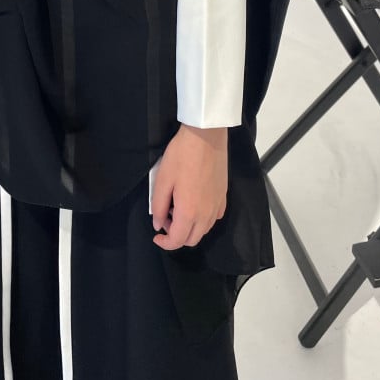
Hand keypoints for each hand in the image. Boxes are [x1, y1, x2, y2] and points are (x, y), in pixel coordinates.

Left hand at [151, 123, 227, 249]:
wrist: (206, 136)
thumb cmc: (181, 156)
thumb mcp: (162, 180)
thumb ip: (159, 207)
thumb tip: (158, 224)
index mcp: (189, 212)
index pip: (178, 241)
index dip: (165, 243)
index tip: (156, 235)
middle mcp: (206, 214)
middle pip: (192, 240)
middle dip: (177, 236)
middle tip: (166, 217)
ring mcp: (218, 205)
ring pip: (204, 230)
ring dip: (190, 228)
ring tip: (178, 208)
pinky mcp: (223, 196)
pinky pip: (214, 218)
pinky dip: (202, 219)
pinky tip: (194, 203)